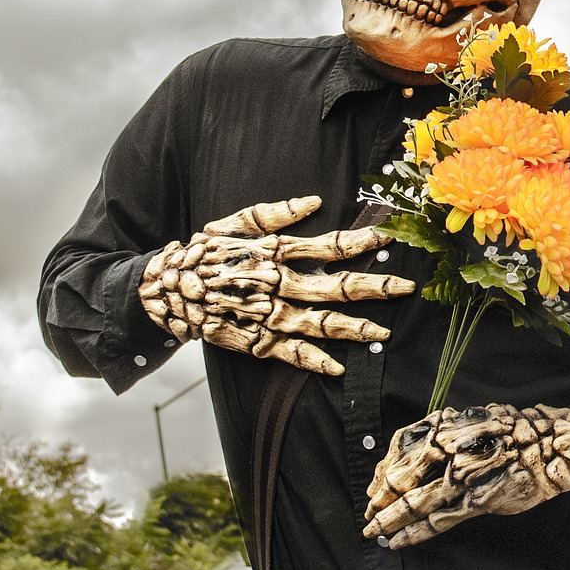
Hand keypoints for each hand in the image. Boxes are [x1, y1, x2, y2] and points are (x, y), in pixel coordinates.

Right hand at [138, 196, 413, 374]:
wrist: (162, 289)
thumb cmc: (203, 251)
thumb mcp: (236, 222)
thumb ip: (275, 213)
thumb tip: (314, 202)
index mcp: (275, 252)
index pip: (327, 246)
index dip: (360, 242)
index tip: (388, 237)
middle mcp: (277, 284)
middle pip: (334, 286)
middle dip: (374, 287)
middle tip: (407, 286)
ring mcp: (267, 315)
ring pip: (319, 323)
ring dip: (353, 329)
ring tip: (383, 333)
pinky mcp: (255, 340)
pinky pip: (289, 353)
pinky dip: (313, 362)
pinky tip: (337, 368)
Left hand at [363, 403, 569, 548]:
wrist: (553, 445)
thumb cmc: (518, 431)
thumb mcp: (479, 419)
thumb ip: (452, 432)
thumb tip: (429, 445)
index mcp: (450, 428)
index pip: (402, 448)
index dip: (384, 469)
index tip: (374, 484)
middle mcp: (451, 450)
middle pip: (403, 476)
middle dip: (381, 497)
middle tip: (368, 511)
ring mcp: (463, 477)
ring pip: (415, 502)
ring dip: (389, 519)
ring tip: (374, 530)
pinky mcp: (477, 501)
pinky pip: (438, 521)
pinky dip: (414, 533)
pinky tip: (398, 542)